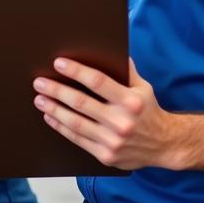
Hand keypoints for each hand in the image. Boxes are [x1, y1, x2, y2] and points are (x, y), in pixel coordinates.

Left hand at [33, 58, 182, 170]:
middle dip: (57, 91)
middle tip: (39, 82)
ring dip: (54, 109)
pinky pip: (77, 139)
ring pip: (75, 123)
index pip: (98, 82)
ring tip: (39, 99)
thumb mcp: (143, 88)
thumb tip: (111, 47)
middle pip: (81, 103)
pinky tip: (50, 117)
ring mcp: (113, 141)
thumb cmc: (149, 112)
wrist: (164, 145)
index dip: (76, 71)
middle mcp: (121, 122)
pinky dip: (61, 127)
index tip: (59, 63)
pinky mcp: (106, 155)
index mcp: (130, 101)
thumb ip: (126, 70)